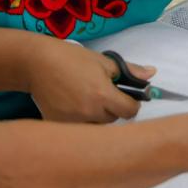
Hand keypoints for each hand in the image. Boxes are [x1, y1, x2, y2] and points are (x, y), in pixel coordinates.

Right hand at [22, 38, 143, 122]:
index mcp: (103, 95)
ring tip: (84, 100)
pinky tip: (71, 106)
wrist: (35, 63)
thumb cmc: (70, 58)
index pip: (131, 112)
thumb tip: (152, 74)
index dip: (131, 103)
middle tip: (100, 93)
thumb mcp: (102, 60)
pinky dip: (78, 121)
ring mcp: (73, 122)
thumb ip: (129, 70)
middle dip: (112, 108)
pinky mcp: (59, 125)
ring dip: (96, 117)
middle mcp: (90, 113)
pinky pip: (77, 129)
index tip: (124, 96)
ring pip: (96, 126)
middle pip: (114, 119)